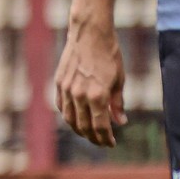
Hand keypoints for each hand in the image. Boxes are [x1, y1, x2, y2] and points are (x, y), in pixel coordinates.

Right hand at [54, 17, 125, 147]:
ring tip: (90, 134)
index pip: (100, 126)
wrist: (90, 35)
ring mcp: (66, 90)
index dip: (105, 138)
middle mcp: (79, 95)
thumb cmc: (110, 55)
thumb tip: (120, 122)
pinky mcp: (59, 83)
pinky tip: (77, 119)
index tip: (111, 143)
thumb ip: (117, 103)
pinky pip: (62, 107)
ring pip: (70, 119)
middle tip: (102, 142)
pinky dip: (69, 116)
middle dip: (93, 138)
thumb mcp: (120, 80)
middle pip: (84, 126)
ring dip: (80, 130)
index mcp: (97, 95)